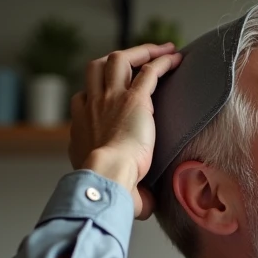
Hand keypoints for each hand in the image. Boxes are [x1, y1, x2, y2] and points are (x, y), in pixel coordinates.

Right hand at [69, 43, 182, 218]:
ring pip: (118, 60)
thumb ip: (132, 194)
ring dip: (139, 51)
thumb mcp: (115, 189)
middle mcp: (92, 106)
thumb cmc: (110, 187)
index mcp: (82, 126)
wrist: (108, 175)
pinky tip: (175, 58)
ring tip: (159, 50)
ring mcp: (111, 98)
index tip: (110, 96)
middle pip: (96, 68)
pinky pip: (149, 71)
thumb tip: (146, 207)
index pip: (83, 100)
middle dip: (115, 60)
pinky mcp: (135, 99)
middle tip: (136, 58)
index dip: (95, 94)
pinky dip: (161, 61)